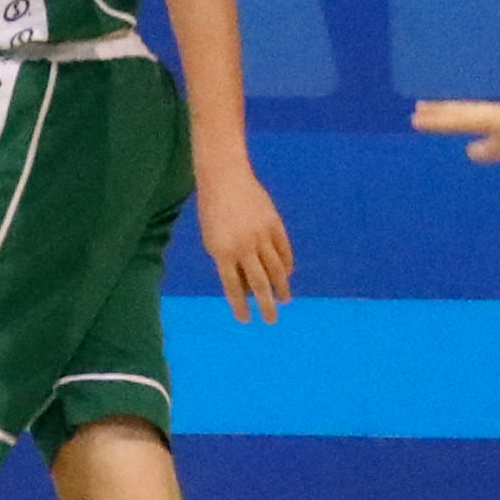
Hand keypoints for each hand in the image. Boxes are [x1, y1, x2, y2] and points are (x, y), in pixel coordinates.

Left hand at [197, 161, 292, 323]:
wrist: (225, 179)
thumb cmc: (214, 212)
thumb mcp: (212, 239)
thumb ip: (227, 261)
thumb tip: (245, 286)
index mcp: (222, 252)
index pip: (233, 286)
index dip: (239, 305)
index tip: (245, 319)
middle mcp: (243, 246)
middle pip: (259, 283)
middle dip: (266, 304)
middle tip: (271, 319)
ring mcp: (261, 235)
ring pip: (276, 269)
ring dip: (281, 287)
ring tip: (284, 299)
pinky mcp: (274, 224)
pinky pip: (284, 250)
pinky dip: (286, 265)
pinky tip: (287, 275)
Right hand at [410, 94, 499, 161]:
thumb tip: (471, 150)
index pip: (465, 118)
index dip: (441, 119)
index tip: (416, 117)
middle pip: (468, 113)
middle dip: (443, 113)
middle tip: (418, 111)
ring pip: (481, 115)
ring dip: (459, 115)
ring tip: (443, 115)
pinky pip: (496, 124)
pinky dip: (481, 125)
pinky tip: (488, 133)